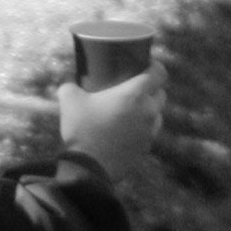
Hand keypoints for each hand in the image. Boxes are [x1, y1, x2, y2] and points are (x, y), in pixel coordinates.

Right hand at [58, 62, 167, 181]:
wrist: (89, 167)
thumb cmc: (82, 128)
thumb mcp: (69, 100)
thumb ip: (70, 87)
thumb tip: (69, 85)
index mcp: (135, 94)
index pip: (159, 73)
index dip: (155, 66)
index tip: (145, 63)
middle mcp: (148, 111)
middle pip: (161, 94)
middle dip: (151, 88)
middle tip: (133, 86)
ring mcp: (150, 132)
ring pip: (157, 114)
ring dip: (147, 109)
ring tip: (129, 110)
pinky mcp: (146, 149)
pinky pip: (148, 132)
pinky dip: (140, 127)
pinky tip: (124, 129)